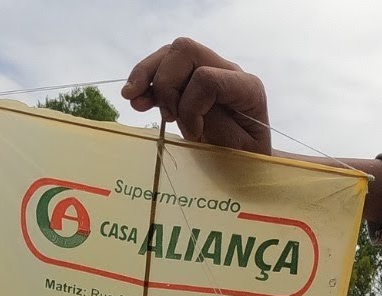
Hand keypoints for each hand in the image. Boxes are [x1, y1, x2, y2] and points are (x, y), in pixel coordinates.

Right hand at [122, 38, 270, 154]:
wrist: (246, 158)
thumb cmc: (246, 157)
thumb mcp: (237, 149)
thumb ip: (215, 123)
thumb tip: (183, 104)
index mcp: (247, 87)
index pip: (207, 78)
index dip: (191, 106)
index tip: (194, 134)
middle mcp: (228, 70)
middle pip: (185, 51)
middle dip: (166, 84)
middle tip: (168, 117)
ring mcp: (209, 69)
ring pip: (169, 53)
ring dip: (147, 76)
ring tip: (135, 101)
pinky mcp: (190, 78)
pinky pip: (161, 67)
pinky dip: (144, 81)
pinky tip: (134, 99)